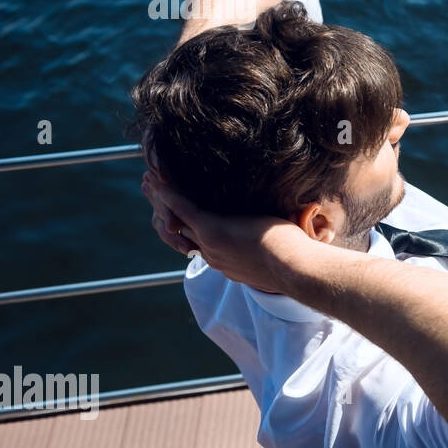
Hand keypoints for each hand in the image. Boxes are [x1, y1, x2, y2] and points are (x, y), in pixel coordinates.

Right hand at [140, 170, 310, 293]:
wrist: (295, 268)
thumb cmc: (297, 261)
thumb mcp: (278, 254)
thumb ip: (271, 246)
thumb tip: (293, 227)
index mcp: (226, 263)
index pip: (197, 243)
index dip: (184, 230)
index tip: (178, 221)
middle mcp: (212, 256)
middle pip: (179, 232)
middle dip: (164, 213)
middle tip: (153, 194)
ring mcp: (210, 244)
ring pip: (176, 219)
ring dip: (161, 199)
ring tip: (150, 181)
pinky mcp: (213, 229)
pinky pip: (184, 208)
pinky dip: (169, 194)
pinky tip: (158, 179)